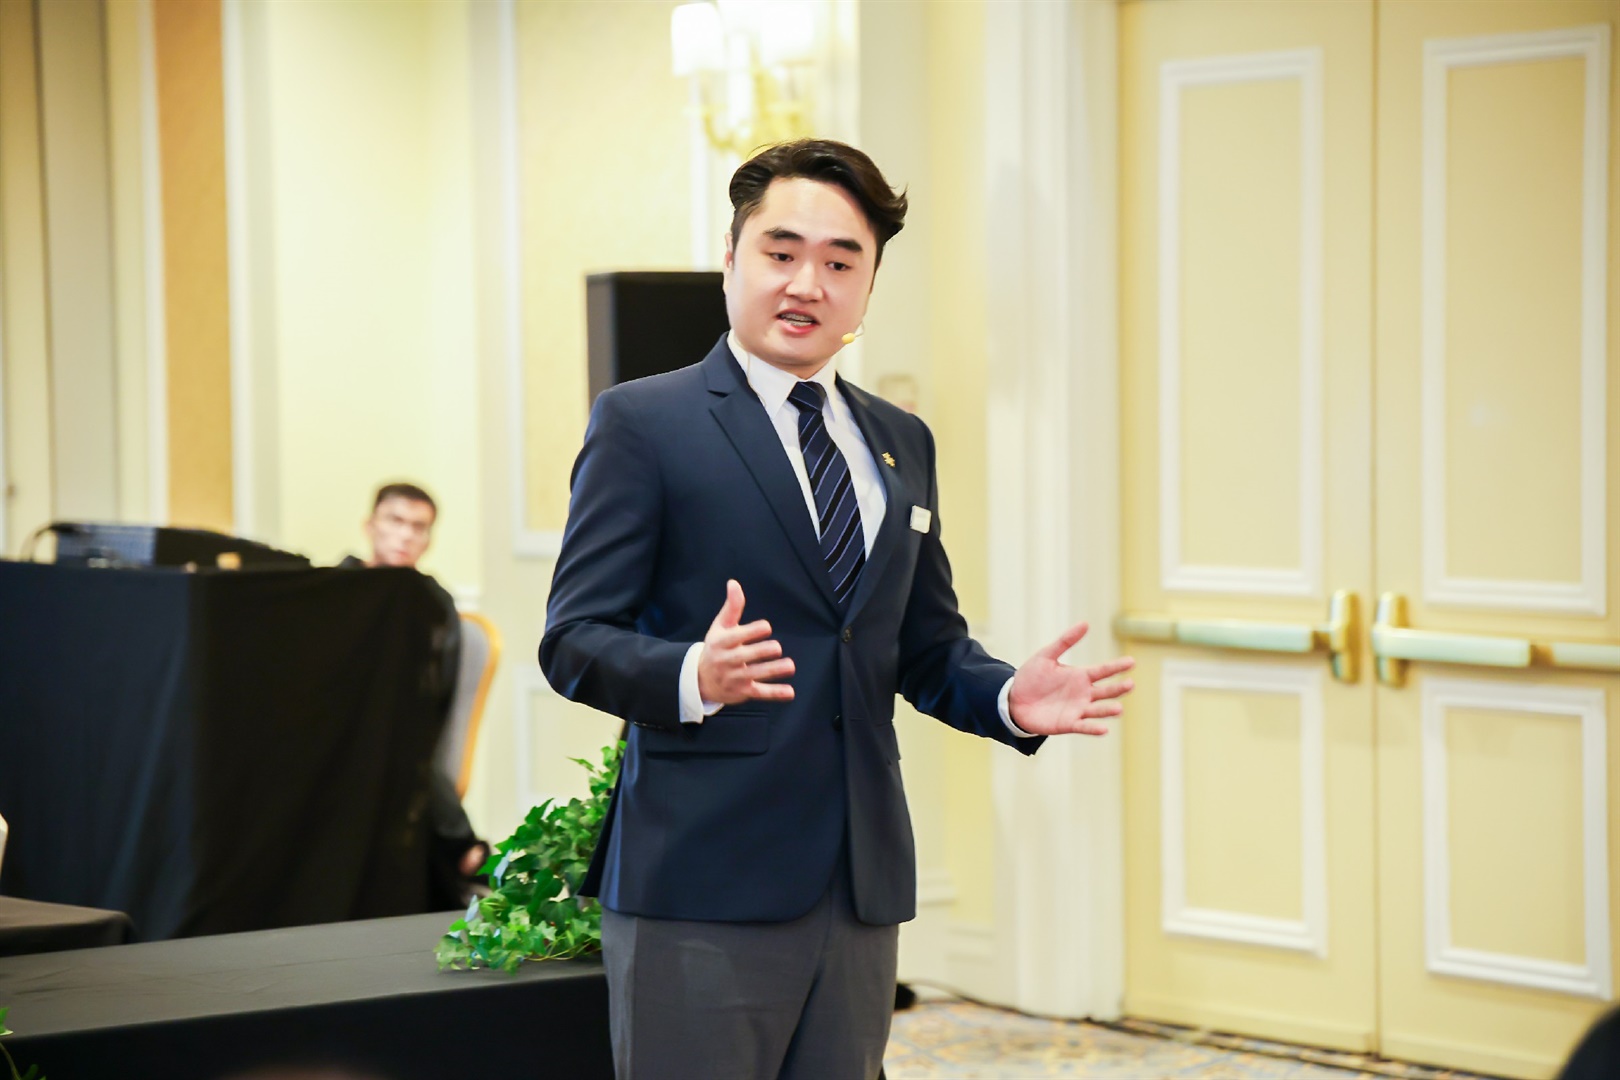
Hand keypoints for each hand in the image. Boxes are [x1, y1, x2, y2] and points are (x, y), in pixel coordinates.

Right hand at [696, 580, 795, 704]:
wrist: (701, 680)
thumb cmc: (716, 647)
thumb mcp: (720, 626)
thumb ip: (732, 606)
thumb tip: (734, 583)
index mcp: (721, 642)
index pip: (736, 636)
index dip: (752, 632)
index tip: (766, 627)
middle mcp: (727, 660)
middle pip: (745, 656)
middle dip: (761, 652)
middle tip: (776, 647)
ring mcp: (735, 678)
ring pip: (755, 674)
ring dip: (773, 671)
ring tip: (790, 666)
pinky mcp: (743, 691)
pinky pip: (760, 693)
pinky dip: (775, 693)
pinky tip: (790, 692)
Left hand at [1007, 622, 1134, 736]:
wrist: (1013, 700)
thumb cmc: (1032, 677)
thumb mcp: (1046, 655)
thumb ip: (1065, 641)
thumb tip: (1085, 623)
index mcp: (1080, 676)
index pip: (1103, 670)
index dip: (1117, 666)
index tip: (1132, 661)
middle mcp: (1084, 693)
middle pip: (1105, 691)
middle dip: (1118, 688)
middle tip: (1130, 684)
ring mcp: (1077, 709)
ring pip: (1098, 710)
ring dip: (1108, 710)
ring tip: (1119, 709)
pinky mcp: (1068, 724)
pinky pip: (1083, 726)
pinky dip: (1094, 728)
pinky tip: (1104, 729)